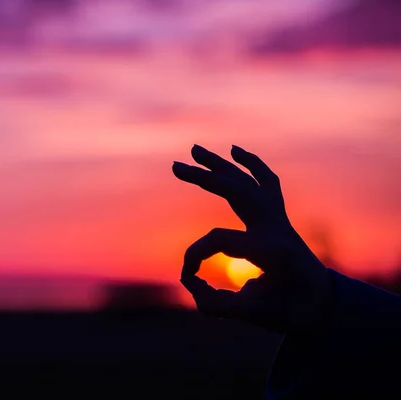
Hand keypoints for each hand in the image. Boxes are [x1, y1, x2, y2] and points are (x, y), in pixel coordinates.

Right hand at [172, 145, 331, 333]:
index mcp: (271, 250)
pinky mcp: (280, 219)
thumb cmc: (289, 313)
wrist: (324, 307)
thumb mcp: (251, 315)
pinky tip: (236, 151)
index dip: (194, 257)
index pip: (218, 239)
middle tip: (174, 165)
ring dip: (221, 164)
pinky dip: (252, 164)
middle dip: (203, 178)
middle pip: (236, 190)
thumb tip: (188, 284)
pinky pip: (267, 182)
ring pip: (248, 181)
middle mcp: (276, 227)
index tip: (188, 278)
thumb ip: (214, 303)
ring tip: (195, 149)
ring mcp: (280, 220)